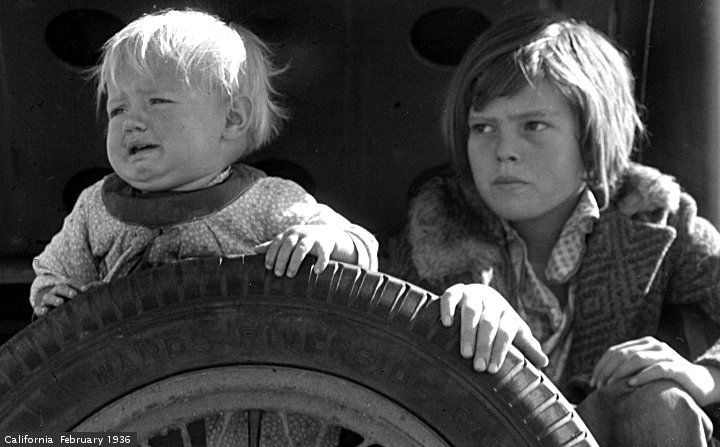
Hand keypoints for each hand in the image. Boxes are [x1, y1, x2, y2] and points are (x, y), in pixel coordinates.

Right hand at [33, 279, 101, 316]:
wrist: (57, 310)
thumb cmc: (74, 301)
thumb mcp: (83, 295)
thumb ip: (93, 289)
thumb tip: (105, 286)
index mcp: (67, 286)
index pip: (71, 282)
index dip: (77, 284)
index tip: (86, 289)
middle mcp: (57, 292)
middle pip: (60, 288)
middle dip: (67, 290)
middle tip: (74, 295)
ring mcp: (48, 301)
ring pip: (48, 297)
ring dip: (54, 299)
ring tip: (60, 303)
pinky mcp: (42, 311)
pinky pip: (39, 309)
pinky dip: (41, 310)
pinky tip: (45, 312)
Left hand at [255, 225, 353, 276]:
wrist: (327, 235)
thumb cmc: (303, 240)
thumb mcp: (289, 240)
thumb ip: (274, 245)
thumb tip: (255, 249)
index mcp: (289, 234)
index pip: (277, 242)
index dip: (271, 254)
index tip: (268, 267)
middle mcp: (300, 234)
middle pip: (288, 245)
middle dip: (281, 259)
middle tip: (277, 274)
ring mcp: (313, 238)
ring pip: (302, 248)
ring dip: (295, 262)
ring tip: (290, 275)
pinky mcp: (325, 245)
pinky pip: (323, 253)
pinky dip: (320, 262)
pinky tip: (316, 272)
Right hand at [441, 283, 547, 373]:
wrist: (484, 295)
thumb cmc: (500, 322)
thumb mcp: (515, 332)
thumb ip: (527, 346)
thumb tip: (544, 362)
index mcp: (507, 313)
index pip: (506, 331)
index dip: (500, 350)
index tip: (493, 369)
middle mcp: (491, 301)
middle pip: (489, 323)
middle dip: (484, 345)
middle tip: (478, 367)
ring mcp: (473, 294)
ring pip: (471, 310)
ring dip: (468, 332)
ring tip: (465, 353)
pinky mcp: (457, 290)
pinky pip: (451, 295)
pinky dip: (448, 308)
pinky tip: (446, 324)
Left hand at [591, 336, 719, 405]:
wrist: (701, 383)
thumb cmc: (667, 378)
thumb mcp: (645, 370)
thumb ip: (628, 368)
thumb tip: (600, 378)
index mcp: (643, 343)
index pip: (615, 351)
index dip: (601, 365)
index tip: (593, 381)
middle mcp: (654, 345)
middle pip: (623, 354)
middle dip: (607, 370)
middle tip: (599, 386)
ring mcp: (667, 355)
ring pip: (637, 358)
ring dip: (620, 372)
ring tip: (611, 385)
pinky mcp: (678, 368)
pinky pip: (657, 369)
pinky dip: (642, 376)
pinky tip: (631, 384)